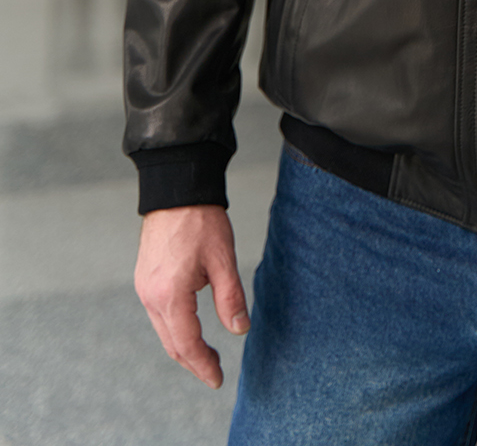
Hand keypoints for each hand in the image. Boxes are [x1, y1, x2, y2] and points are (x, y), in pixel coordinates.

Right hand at [134, 205, 249, 387]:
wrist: (176, 189)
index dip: (203, 365)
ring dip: (184, 346)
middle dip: (193, 361)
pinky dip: (174, 328)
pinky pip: (158, 314)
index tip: (218, 379)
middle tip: (215, 372)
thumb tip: (239, 330)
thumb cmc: (202, 220)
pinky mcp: (145, 279)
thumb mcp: (223, 258)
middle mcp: (151, 296)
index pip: (187, 344)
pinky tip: (191, 327)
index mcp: (170, 295)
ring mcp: (144, 287)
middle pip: (171, 343)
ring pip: (163, 330)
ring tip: (207, 354)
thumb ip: (230, 297)